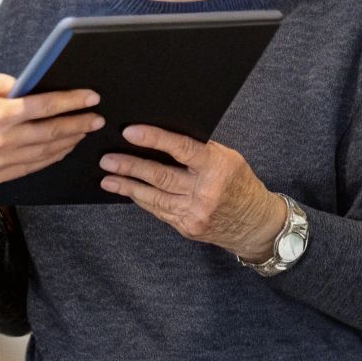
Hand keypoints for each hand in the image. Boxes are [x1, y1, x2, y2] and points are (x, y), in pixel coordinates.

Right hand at [0, 73, 101, 204]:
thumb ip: (7, 84)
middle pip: (51, 133)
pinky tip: (59, 150)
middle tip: (96, 118)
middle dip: (78, 124)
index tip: (91, 97)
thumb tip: (33, 88)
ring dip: (68, 143)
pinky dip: (48, 159)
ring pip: (44, 155)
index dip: (72, 101)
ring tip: (83, 133)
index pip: (45, 106)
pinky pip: (29, 169)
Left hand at [99, 125, 286, 260]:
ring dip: (128, 186)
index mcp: (217, 167)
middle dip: (131, 166)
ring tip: (108, 177)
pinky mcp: (187, 227)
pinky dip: (142, 199)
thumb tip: (162, 138)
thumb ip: (199, 150)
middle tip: (108, 159)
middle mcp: (206, 191)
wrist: (254, 223)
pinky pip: (159, 211)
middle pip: (161, 176)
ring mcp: (195, 213)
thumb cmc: (240, 183)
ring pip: (155, 197)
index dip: (154, 139)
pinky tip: (128, 191)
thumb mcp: (228, 158)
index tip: (130, 132)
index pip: (182, 149)